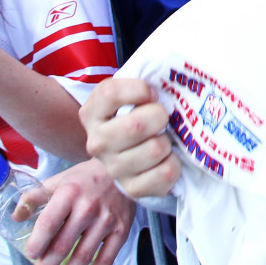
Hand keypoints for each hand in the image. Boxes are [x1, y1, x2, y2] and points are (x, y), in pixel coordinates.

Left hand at [19, 159, 135, 264]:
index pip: (48, 224)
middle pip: (63, 245)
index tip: (31, 254)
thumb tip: (17, 216)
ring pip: (84, 255)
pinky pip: (108, 257)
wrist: (123, 171)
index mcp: (69, 193)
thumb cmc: (87, 178)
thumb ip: (35, 196)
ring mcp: (106, 220)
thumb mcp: (59, 180)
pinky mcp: (121, 229)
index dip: (37, 244)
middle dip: (48, 264)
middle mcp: (88, 208)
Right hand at [81, 78, 180, 198]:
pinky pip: (166, 172)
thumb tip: (171, 76)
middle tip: (162, 118)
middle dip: (160, 116)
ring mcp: (113, 168)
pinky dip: (174, 163)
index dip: (140, 89)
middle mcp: (97, 142)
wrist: (132, 153)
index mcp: (92, 112)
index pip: (111, 93)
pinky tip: (165, 159)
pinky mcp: (131, 188)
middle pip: (136, 125)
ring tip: (162, 140)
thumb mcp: (132, 94)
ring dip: (168, 142)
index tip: (152, 94)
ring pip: (155, 149)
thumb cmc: (137, 115)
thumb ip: (142, 81)